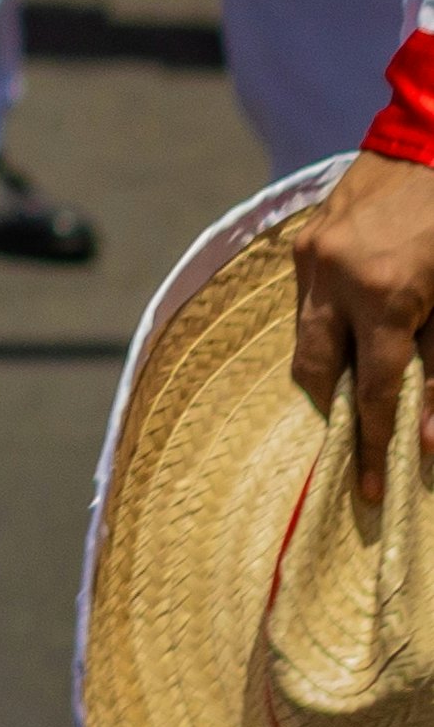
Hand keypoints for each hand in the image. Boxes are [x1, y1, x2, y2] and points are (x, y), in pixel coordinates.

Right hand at [295, 152, 433, 505]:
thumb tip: (431, 440)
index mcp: (386, 297)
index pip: (371, 391)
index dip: (372, 444)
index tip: (369, 489)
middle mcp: (335, 278)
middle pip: (314, 368)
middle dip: (333, 407)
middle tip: (356, 438)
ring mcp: (312, 255)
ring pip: (305, 332)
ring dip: (332, 360)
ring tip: (361, 373)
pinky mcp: (305, 237)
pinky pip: (308, 298)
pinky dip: (331, 320)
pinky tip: (359, 319)